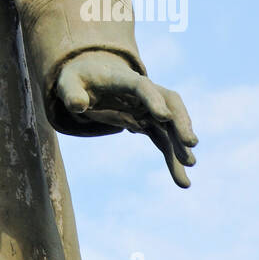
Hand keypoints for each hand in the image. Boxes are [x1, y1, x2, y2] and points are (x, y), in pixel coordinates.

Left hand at [55, 50, 197, 187]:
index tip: (164, 117)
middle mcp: (143, 92)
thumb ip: (71, 93)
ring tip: (189, 167)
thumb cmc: (78, 79)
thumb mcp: (68, 83)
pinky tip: (182, 181)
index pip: (142, 87)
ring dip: (180, 144)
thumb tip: (78, 106)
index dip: (153, 100)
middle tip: (190, 143)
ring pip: (171, 125)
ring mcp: (149, 108)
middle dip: (181, 122)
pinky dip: (173, 159)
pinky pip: (164, 141)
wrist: (90, 78)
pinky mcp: (148, 123)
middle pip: (170, 102)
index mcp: (124, 79)